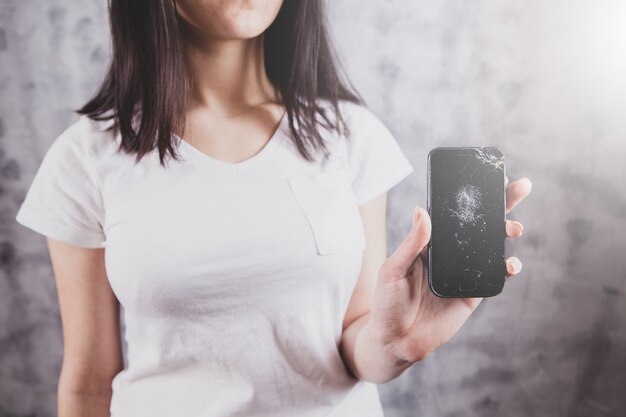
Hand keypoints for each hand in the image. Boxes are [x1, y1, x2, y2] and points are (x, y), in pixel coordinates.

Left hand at [368, 176, 531, 364]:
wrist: (395, 341)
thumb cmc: (387, 303)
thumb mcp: (393, 270)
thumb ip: (411, 244)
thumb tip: (420, 210)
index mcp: (430, 242)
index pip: (454, 213)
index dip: (472, 195)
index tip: (490, 176)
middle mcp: (450, 253)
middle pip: (480, 224)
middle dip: (502, 205)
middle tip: (520, 186)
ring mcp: (463, 272)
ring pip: (492, 247)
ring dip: (507, 233)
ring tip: (514, 227)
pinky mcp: (473, 294)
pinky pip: (494, 277)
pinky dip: (507, 269)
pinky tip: (511, 264)